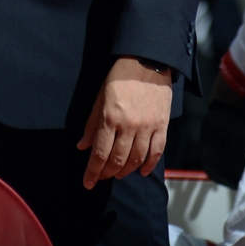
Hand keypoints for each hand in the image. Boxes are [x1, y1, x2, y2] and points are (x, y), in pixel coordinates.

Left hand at [76, 57, 172, 188]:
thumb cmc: (119, 78)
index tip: (88, 184)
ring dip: (126, 171)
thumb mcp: (99, 98)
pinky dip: (150, 165)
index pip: (100, 154)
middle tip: (102, 177)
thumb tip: (82, 147)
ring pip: (136, 159)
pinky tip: (142, 171)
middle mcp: (129, 126)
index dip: (93, 172)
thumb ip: (92, 125)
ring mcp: (147, 127)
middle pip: (118, 160)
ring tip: (118, 174)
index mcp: (110, 118)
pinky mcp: (162, 125)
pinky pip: (157, 152)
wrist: (146, 61)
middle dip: (107, 173)